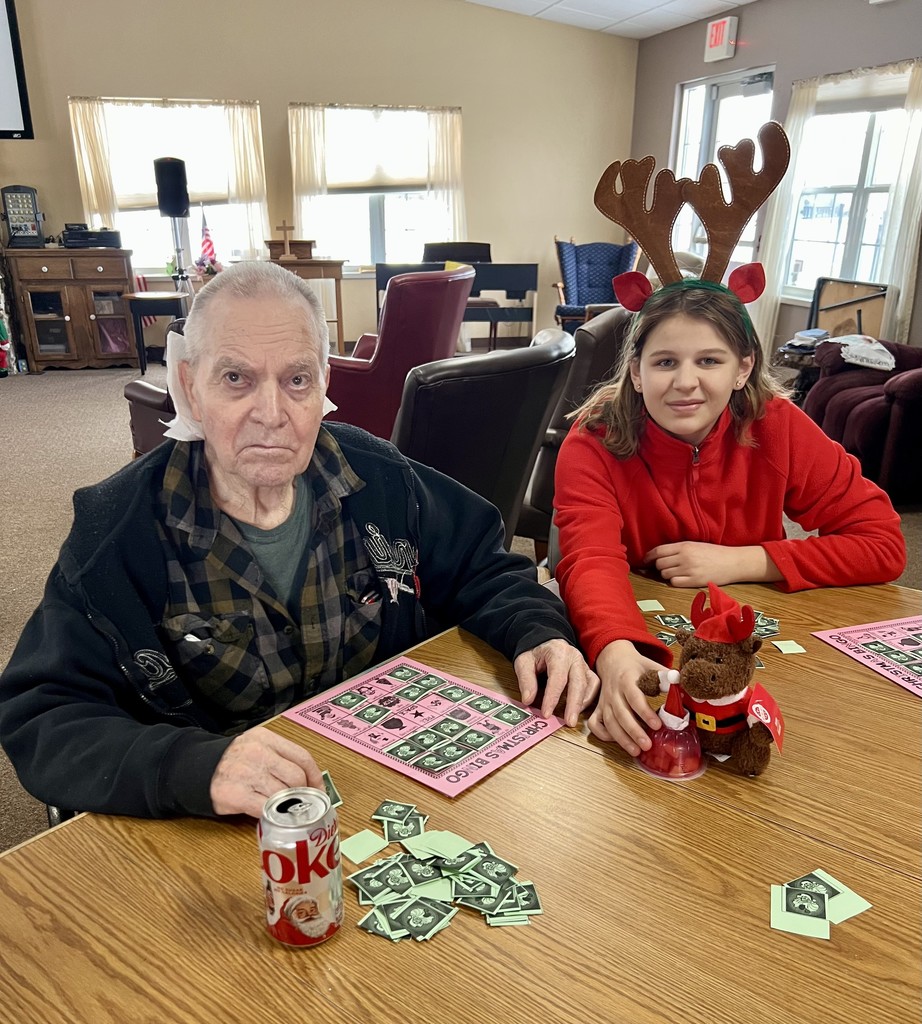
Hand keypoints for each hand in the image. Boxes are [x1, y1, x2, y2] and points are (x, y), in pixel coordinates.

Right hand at [210, 726, 322, 817]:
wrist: (196, 769)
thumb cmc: (234, 762)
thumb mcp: (257, 748)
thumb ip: (280, 758)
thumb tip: (311, 781)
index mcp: (265, 738)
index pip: (302, 756)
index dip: (315, 777)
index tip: (319, 790)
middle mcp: (256, 752)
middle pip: (296, 777)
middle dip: (302, 794)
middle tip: (301, 803)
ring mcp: (245, 773)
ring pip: (282, 794)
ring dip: (287, 806)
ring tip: (285, 809)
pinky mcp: (235, 794)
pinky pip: (265, 808)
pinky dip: (272, 814)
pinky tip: (271, 815)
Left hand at [513, 639, 598, 727]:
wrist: (545, 641)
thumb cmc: (535, 652)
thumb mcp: (523, 661)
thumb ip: (526, 680)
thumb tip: (528, 700)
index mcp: (558, 653)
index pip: (558, 678)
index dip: (552, 697)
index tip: (546, 713)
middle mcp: (574, 657)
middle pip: (578, 682)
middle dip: (574, 704)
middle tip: (569, 722)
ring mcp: (583, 664)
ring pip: (590, 685)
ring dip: (582, 703)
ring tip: (573, 717)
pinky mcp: (587, 671)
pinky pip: (594, 685)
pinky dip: (589, 698)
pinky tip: (579, 709)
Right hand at [588, 640, 668, 755]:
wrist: (613, 658)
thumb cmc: (635, 666)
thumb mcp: (651, 666)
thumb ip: (667, 677)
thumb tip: (684, 687)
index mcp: (627, 680)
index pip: (634, 698)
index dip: (645, 713)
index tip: (657, 725)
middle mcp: (613, 692)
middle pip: (621, 714)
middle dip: (634, 732)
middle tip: (647, 745)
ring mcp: (605, 702)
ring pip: (609, 722)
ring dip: (622, 738)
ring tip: (636, 751)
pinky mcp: (599, 708)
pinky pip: (595, 724)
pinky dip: (603, 734)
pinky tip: (617, 741)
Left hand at [644, 542, 779, 587]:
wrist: (733, 562)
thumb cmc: (714, 553)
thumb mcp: (695, 545)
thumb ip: (678, 549)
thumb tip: (658, 555)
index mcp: (684, 546)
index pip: (658, 551)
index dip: (649, 556)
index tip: (645, 560)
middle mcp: (685, 557)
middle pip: (659, 563)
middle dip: (659, 566)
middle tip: (665, 567)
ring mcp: (689, 569)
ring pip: (665, 574)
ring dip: (667, 574)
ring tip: (677, 572)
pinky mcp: (694, 581)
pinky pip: (674, 582)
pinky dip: (674, 581)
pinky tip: (682, 579)